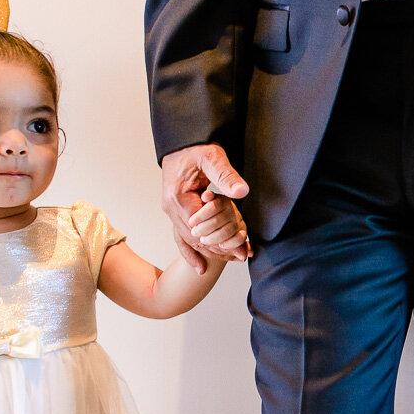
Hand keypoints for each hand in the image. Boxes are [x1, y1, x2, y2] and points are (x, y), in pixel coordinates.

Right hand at [161, 144, 250, 270]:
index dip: (222, 238)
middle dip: (219, 249)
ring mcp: (171, 212)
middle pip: (195, 238)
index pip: (201, 227)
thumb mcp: (212, 157)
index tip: (241, 246)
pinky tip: (200, 268)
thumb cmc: (195, 149)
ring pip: (189, 241)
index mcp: (178, 197)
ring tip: (233, 259)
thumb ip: (226, 175)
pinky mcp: (175, 213)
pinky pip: (181, 238)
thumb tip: (241, 192)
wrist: (180, 145)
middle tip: (242, 256)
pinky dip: (191, 253)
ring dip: (210, 252)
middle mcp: (171, 208)